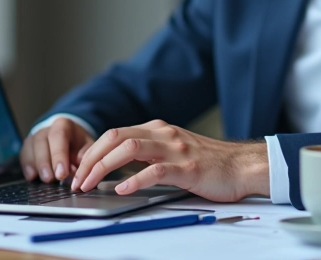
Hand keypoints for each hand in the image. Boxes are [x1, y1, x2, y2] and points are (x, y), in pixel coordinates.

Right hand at [20, 117, 94, 182]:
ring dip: (36, 165)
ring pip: (31, 148)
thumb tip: (77, 171)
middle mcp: (47, 128)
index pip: (58, 136)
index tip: (62, 173)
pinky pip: (24, 155)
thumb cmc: (79, 145)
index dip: (58, 155)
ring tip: (44, 179)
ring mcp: (35, 136)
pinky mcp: (28, 146)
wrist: (69, 138)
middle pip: (41, 142)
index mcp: (64, 125)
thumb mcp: (87, 147)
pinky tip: (32, 176)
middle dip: (45, 162)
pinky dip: (27, 166)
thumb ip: (84, 157)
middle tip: (50, 179)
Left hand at [70, 119, 269, 201]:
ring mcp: (175, 149)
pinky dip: (134, 180)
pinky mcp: (188, 168)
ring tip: (90, 185)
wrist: (243, 166)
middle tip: (77, 180)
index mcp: (157, 129)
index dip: (91, 152)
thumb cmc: (209, 163)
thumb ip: (148, 155)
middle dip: (90, 159)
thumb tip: (115, 170)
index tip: (79, 171)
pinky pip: (155, 171)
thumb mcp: (173, 151)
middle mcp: (163, 134)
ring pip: (129, 149)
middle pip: (115, 138)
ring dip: (103, 168)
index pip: (113, 134)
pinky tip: (122, 190)